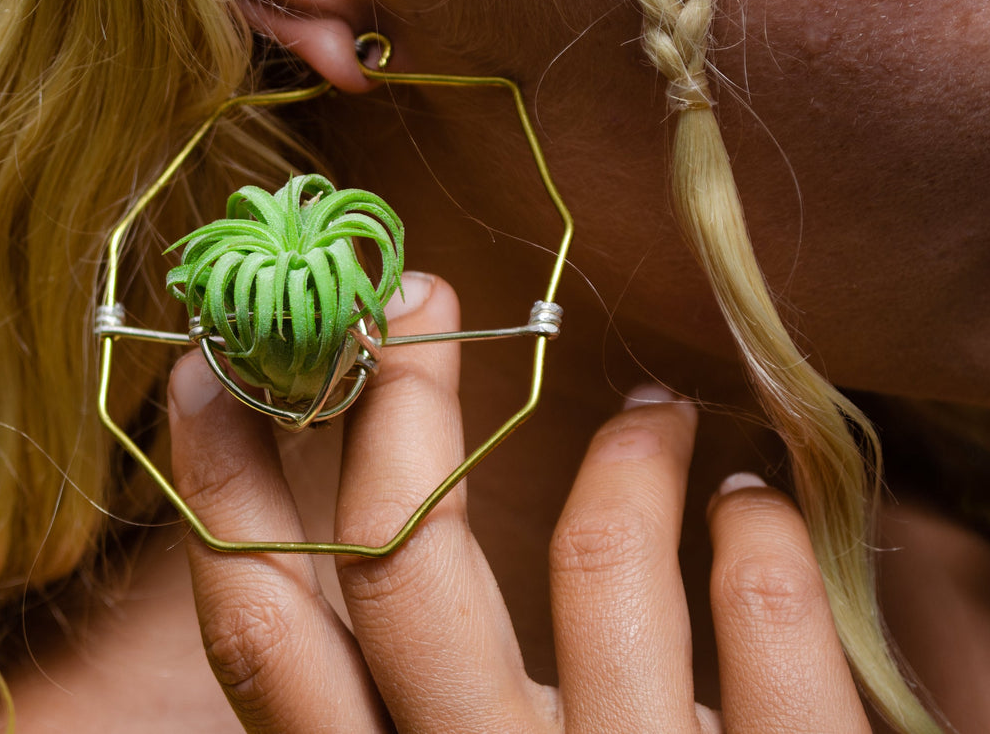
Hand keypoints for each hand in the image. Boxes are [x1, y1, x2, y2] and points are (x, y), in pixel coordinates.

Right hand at [166, 271, 872, 732]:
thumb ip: (380, 718)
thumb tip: (335, 560)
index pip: (264, 634)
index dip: (223, 487)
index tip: (215, 371)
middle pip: (399, 564)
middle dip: (392, 404)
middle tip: (415, 298)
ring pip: (596, 571)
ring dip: (623, 457)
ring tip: (650, 408)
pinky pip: (774, 639)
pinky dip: (758, 542)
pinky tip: (751, 502)